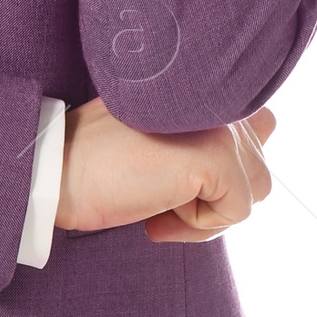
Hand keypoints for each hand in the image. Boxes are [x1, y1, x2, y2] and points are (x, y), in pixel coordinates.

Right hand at [55, 100, 274, 242]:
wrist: (54, 170)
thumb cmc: (98, 159)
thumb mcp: (160, 134)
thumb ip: (208, 130)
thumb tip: (258, 141)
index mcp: (207, 87)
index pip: (262, 127)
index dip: (219, 169)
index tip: (167, 175)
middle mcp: (221, 99)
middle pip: (260, 170)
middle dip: (216, 196)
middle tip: (161, 194)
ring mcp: (222, 127)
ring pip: (253, 193)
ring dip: (208, 211)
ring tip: (160, 201)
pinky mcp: (217, 159)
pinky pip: (235, 214)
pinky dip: (194, 228)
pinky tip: (154, 215)